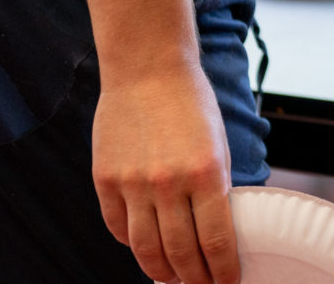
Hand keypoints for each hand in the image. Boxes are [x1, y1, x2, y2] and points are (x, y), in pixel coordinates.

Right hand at [93, 67, 239, 283]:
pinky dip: (132, 245)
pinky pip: (118, 227)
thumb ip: (216, 188)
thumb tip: (217, 232)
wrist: (148, 71)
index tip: (228, 283)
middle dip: (195, 279)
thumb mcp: (219, 145)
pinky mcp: (105, 180)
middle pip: (181, 253)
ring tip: (174, 279)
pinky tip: (145, 250)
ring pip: (145, 248)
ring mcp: (132, 184)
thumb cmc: (192, 105)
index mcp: (207, 173)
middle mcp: (168, 183)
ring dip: (162, 271)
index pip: (217, 241)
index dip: (223, 271)